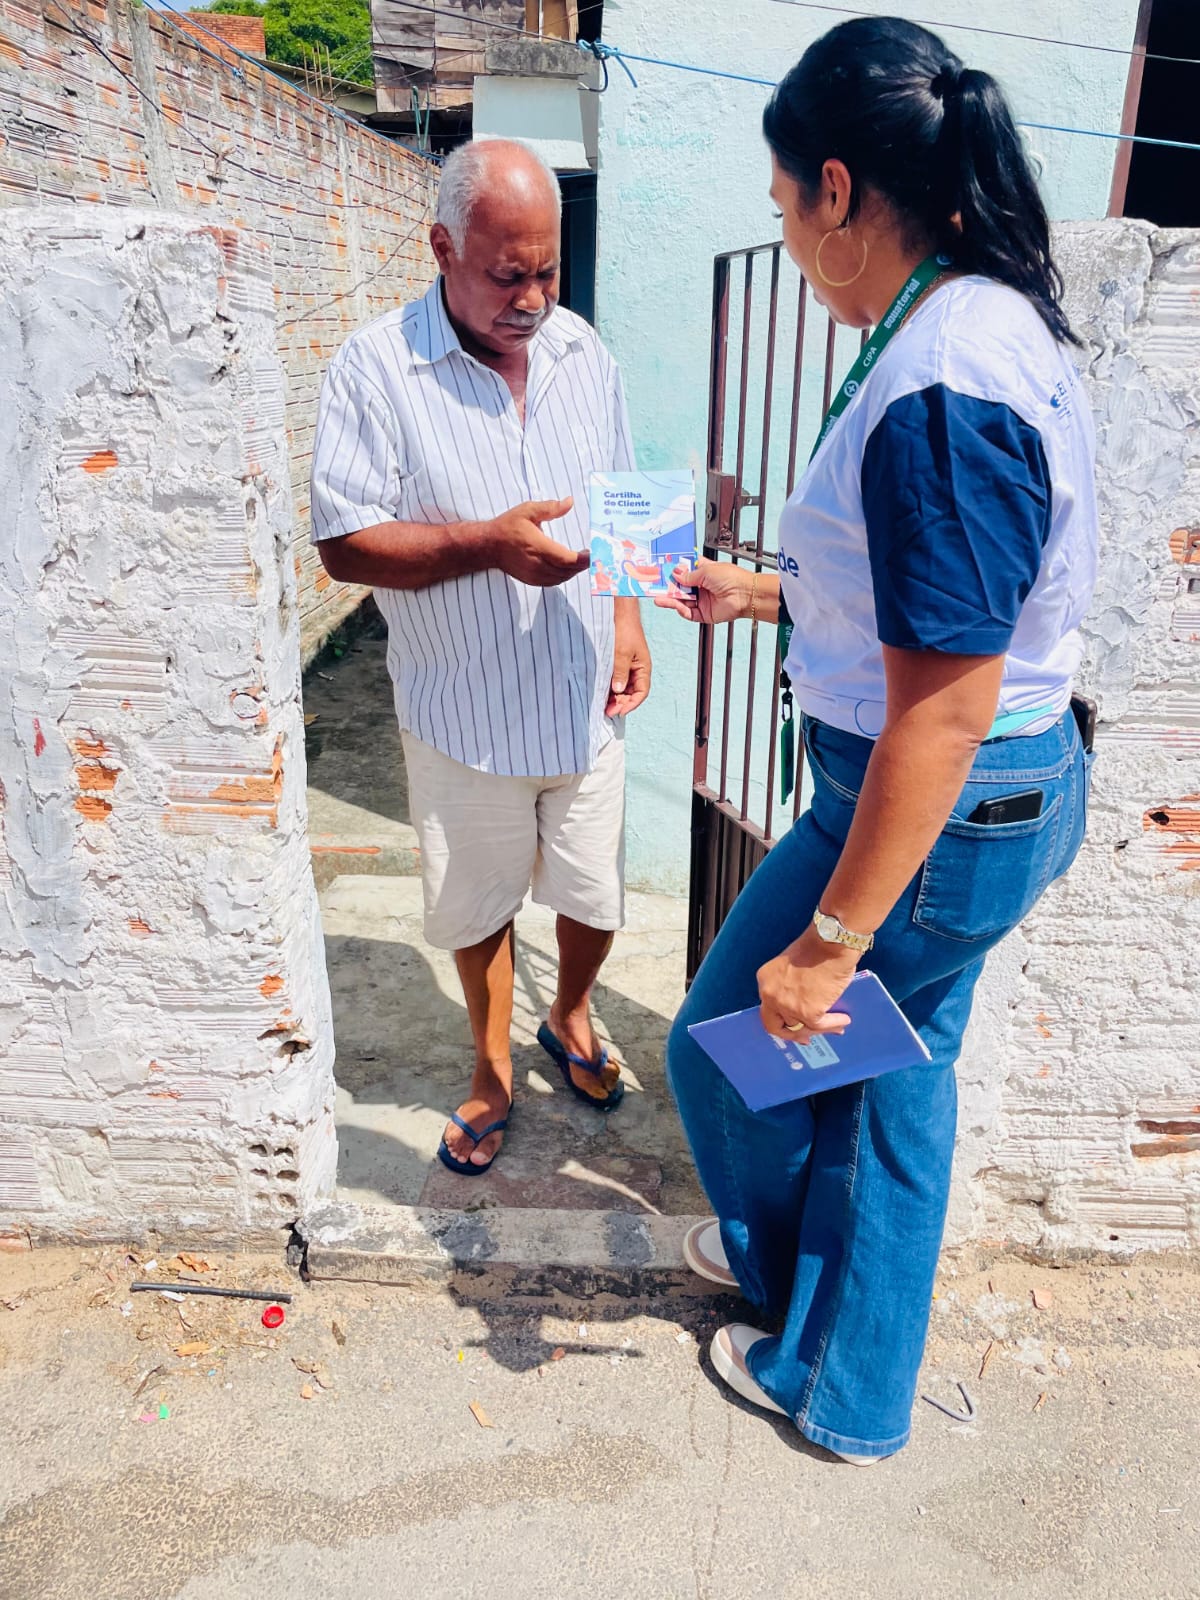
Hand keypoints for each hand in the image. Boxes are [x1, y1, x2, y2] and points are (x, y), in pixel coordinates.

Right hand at [488, 499, 588, 587]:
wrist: (488, 546)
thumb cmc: (508, 526)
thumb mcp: (527, 510)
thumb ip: (550, 508)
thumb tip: (570, 502)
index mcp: (537, 546)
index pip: (567, 559)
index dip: (583, 559)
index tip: (594, 553)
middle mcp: (536, 564)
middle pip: (567, 571)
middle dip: (583, 565)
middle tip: (594, 556)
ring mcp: (533, 575)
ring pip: (562, 578)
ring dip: (574, 571)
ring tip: (583, 561)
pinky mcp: (531, 580)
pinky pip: (553, 582)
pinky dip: (564, 576)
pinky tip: (568, 568)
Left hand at [608, 604, 651, 717]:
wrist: (619, 613)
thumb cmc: (625, 629)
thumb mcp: (622, 652)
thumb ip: (620, 672)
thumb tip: (618, 690)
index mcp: (643, 668)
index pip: (641, 692)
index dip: (632, 704)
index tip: (620, 711)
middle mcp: (637, 670)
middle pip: (631, 693)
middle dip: (621, 703)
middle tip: (606, 711)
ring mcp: (627, 667)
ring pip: (622, 688)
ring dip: (614, 698)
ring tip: (602, 706)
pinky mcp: (617, 664)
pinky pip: (615, 680)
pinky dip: (609, 688)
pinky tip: (601, 694)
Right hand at [653, 557, 753, 624]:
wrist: (745, 595)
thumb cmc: (731, 578)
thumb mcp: (706, 571)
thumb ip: (689, 575)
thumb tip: (675, 574)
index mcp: (704, 572)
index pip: (685, 570)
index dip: (674, 570)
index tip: (661, 569)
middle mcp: (702, 586)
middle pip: (680, 587)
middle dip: (668, 587)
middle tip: (654, 586)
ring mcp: (702, 600)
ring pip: (681, 601)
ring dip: (669, 599)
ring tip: (657, 597)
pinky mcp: (703, 614)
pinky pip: (688, 612)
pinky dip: (679, 608)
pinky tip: (672, 604)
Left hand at [757, 926, 858, 1042]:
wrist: (831, 941)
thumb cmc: (818, 947)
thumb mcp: (792, 967)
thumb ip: (792, 987)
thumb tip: (805, 1010)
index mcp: (765, 980)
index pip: (768, 1010)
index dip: (781, 1022)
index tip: (793, 1029)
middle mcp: (770, 995)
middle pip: (778, 1025)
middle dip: (793, 1035)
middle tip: (806, 1039)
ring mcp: (787, 1005)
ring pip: (802, 1028)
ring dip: (819, 1029)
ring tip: (837, 1026)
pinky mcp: (807, 1012)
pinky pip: (821, 1025)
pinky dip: (833, 1024)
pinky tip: (843, 1020)